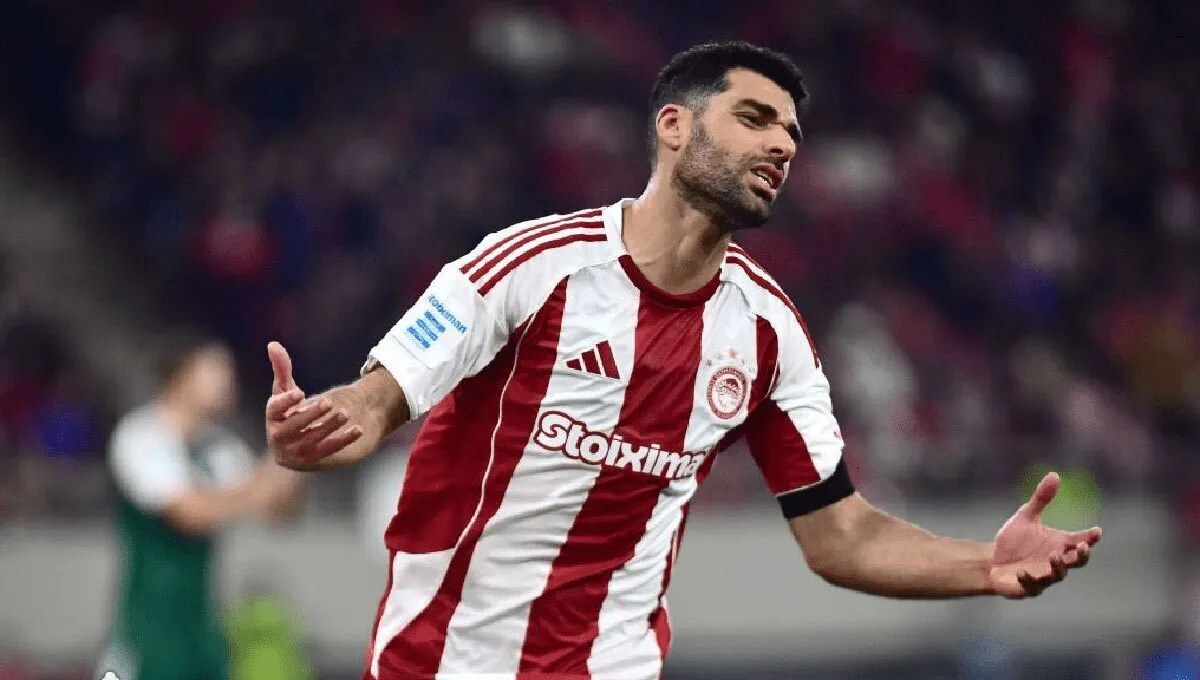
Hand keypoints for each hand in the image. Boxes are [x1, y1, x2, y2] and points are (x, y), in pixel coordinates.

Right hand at [265, 341, 362, 468]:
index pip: (273, 411)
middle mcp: (278, 439)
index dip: (285, 402)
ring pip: (310, 442)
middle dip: (309, 416)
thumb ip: (282, 368)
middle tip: (328, 402)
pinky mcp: (312, 462)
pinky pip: (328, 452)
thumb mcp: (288, 388)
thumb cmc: (295, 409)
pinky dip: (343, 440)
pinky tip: (358, 429)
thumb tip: (273, 344)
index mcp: (271, 419)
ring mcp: (294, 454)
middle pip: (290, 430)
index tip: (299, 393)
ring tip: (344, 412)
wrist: (308, 436)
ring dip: (327, 428)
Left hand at [989, 472, 1101, 598]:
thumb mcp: (1026, 517)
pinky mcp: (1027, 587)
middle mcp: (1055, 561)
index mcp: (1058, 544)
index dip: (1089, 538)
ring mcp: (1043, 576)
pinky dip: (1028, 579)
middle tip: (1083, 548)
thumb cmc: (1014, 541)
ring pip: (1058, 575)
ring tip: (1053, 556)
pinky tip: (1021, 571)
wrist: (992, 561)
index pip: (1079, 541)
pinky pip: (1031, 586)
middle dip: (1082, 556)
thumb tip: (1054, 474)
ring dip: (1058, 567)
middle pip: (1077, 562)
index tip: (1096, 532)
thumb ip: (1041, 499)